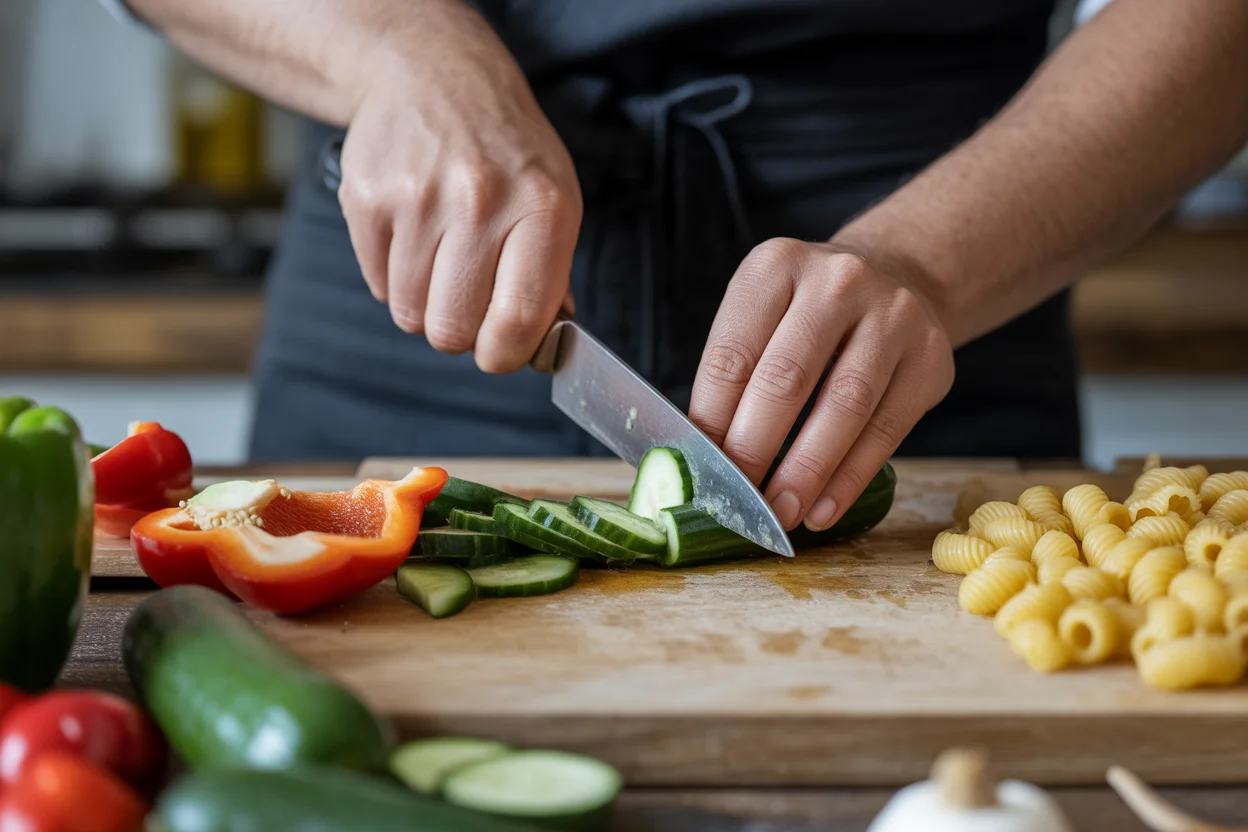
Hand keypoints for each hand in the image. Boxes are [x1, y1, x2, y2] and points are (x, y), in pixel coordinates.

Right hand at [335, 3, 581, 371]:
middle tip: (467, 300)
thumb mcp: (554, 196)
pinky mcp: (367, 198)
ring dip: (425, 303)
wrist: (432, 74)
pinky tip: (413, 237)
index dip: (506, 354)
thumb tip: (544, 339)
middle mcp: (480, 202)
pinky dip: (394, 277)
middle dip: (460, 330)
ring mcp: (418, 199)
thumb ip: (553, 273)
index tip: (500, 351)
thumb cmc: (504, 148)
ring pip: (411, 313)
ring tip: (441, 260)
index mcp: (541, 208)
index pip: (519, 319)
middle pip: (453, 329)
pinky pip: (378, 284)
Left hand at [688, 238, 954, 531]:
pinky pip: (886, 429)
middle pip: (787, 378)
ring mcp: (893, 316)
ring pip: (844, 406)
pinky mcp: (931, 359)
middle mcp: (837, 281)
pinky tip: (822, 509)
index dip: (712, 421)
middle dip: (755, 450)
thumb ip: (734, 377)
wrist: (897, 278)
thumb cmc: (808, 314)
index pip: (732, 355)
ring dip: (807, 472)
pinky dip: (849, 478)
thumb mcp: (763, 315)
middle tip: (738, 502)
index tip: (702, 472)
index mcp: (776, 266)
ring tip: (781, 513)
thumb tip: (701, 462)